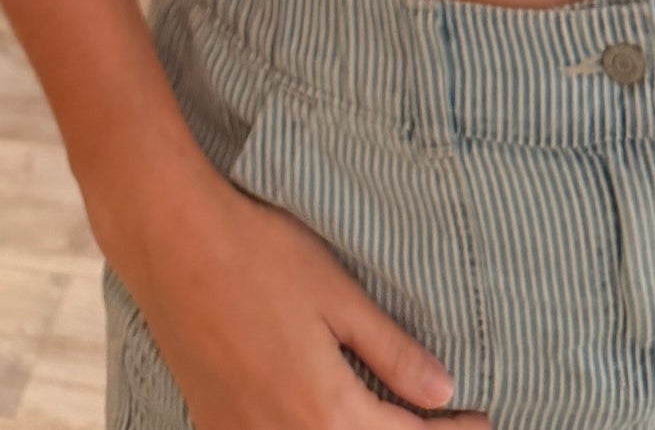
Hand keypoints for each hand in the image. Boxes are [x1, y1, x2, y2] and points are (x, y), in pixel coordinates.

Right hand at [112, 162, 488, 429]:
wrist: (171, 242)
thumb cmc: (258, 255)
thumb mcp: (338, 294)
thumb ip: (390, 352)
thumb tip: (441, 392)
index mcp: (325, 412)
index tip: (483, 421)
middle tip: (446, 426)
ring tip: (393, 421)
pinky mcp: (215, 427)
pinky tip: (325, 419)